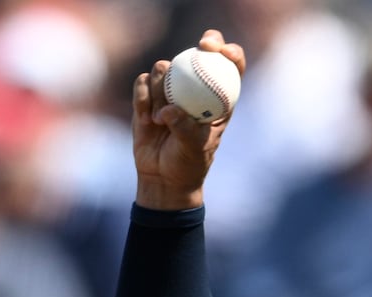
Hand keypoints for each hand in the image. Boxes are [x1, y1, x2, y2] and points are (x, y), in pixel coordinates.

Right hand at [132, 30, 245, 211]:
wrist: (162, 178)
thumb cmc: (187, 165)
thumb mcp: (194, 149)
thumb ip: (185, 128)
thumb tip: (170, 109)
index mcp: (216, 99)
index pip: (229, 67)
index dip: (229, 52)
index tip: (222, 50)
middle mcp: (194, 89)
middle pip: (198, 54)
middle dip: (205, 44)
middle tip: (201, 48)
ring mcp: (169, 90)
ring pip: (163, 68)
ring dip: (160, 88)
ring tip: (160, 120)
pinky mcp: (146, 97)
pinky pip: (142, 83)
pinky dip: (142, 97)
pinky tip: (146, 118)